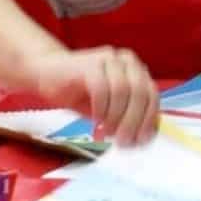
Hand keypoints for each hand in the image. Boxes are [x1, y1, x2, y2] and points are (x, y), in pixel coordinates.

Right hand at [29, 47, 159, 146]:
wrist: (48, 72)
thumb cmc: (81, 92)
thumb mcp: (110, 108)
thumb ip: (127, 116)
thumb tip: (142, 138)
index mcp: (136, 70)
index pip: (151, 95)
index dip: (148, 120)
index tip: (141, 141)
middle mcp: (126, 61)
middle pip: (139, 93)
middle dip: (133, 121)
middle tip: (123, 141)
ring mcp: (108, 59)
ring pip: (122, 90)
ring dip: (116, 116)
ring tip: (107, 132)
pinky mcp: (90, 63)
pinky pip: (101, 88)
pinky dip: (101, 108)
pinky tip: (95, 120)